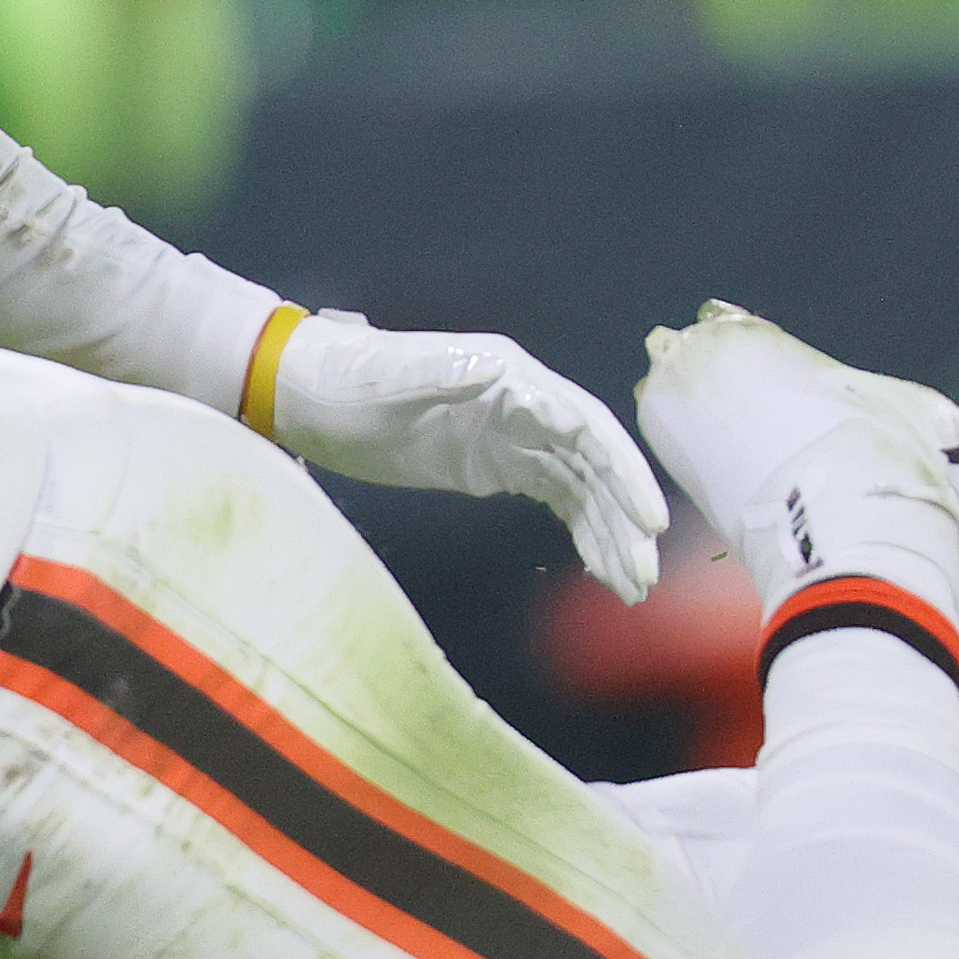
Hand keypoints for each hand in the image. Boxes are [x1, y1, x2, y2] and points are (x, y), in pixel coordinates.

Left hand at [273, 312, 666, 601]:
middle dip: (626, 519)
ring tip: (634, 589)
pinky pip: (557, 501)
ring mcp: (514, 439)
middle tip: (645, 576)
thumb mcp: (388, 375)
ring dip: (611, 536)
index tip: (648, 520)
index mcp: (510, 378)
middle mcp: (526, 406)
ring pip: (583, 490)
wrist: (311, 393)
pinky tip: (602, 570)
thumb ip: (441, 373)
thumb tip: (496, 369)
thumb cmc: (347, 377)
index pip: (586, 427)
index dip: (623, 472)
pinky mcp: (497, 467)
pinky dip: (584, 535)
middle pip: (594, 465)